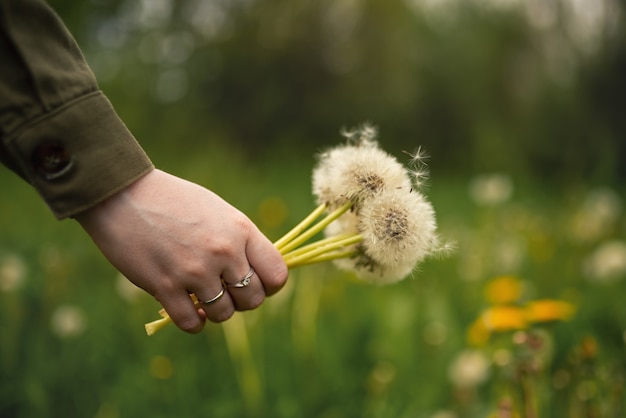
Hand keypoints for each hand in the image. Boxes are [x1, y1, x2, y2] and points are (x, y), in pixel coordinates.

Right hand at [75, 169, 287, 332]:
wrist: (123, 193)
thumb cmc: (173, 200)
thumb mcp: (218, 211)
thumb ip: (240, 241)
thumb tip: (255, 273)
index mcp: (241, 230)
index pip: (277, 274)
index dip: (270, 285)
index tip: (258, 284)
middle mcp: (223, 252)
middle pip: (254, 299)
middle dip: (242, 300)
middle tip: (225, 290)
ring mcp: (194, 271)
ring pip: (224, 314)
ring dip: (216, 310)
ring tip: (203, 297)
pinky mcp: (164, 286)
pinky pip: (192, 323)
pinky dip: (194, 322)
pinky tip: (188, 309)